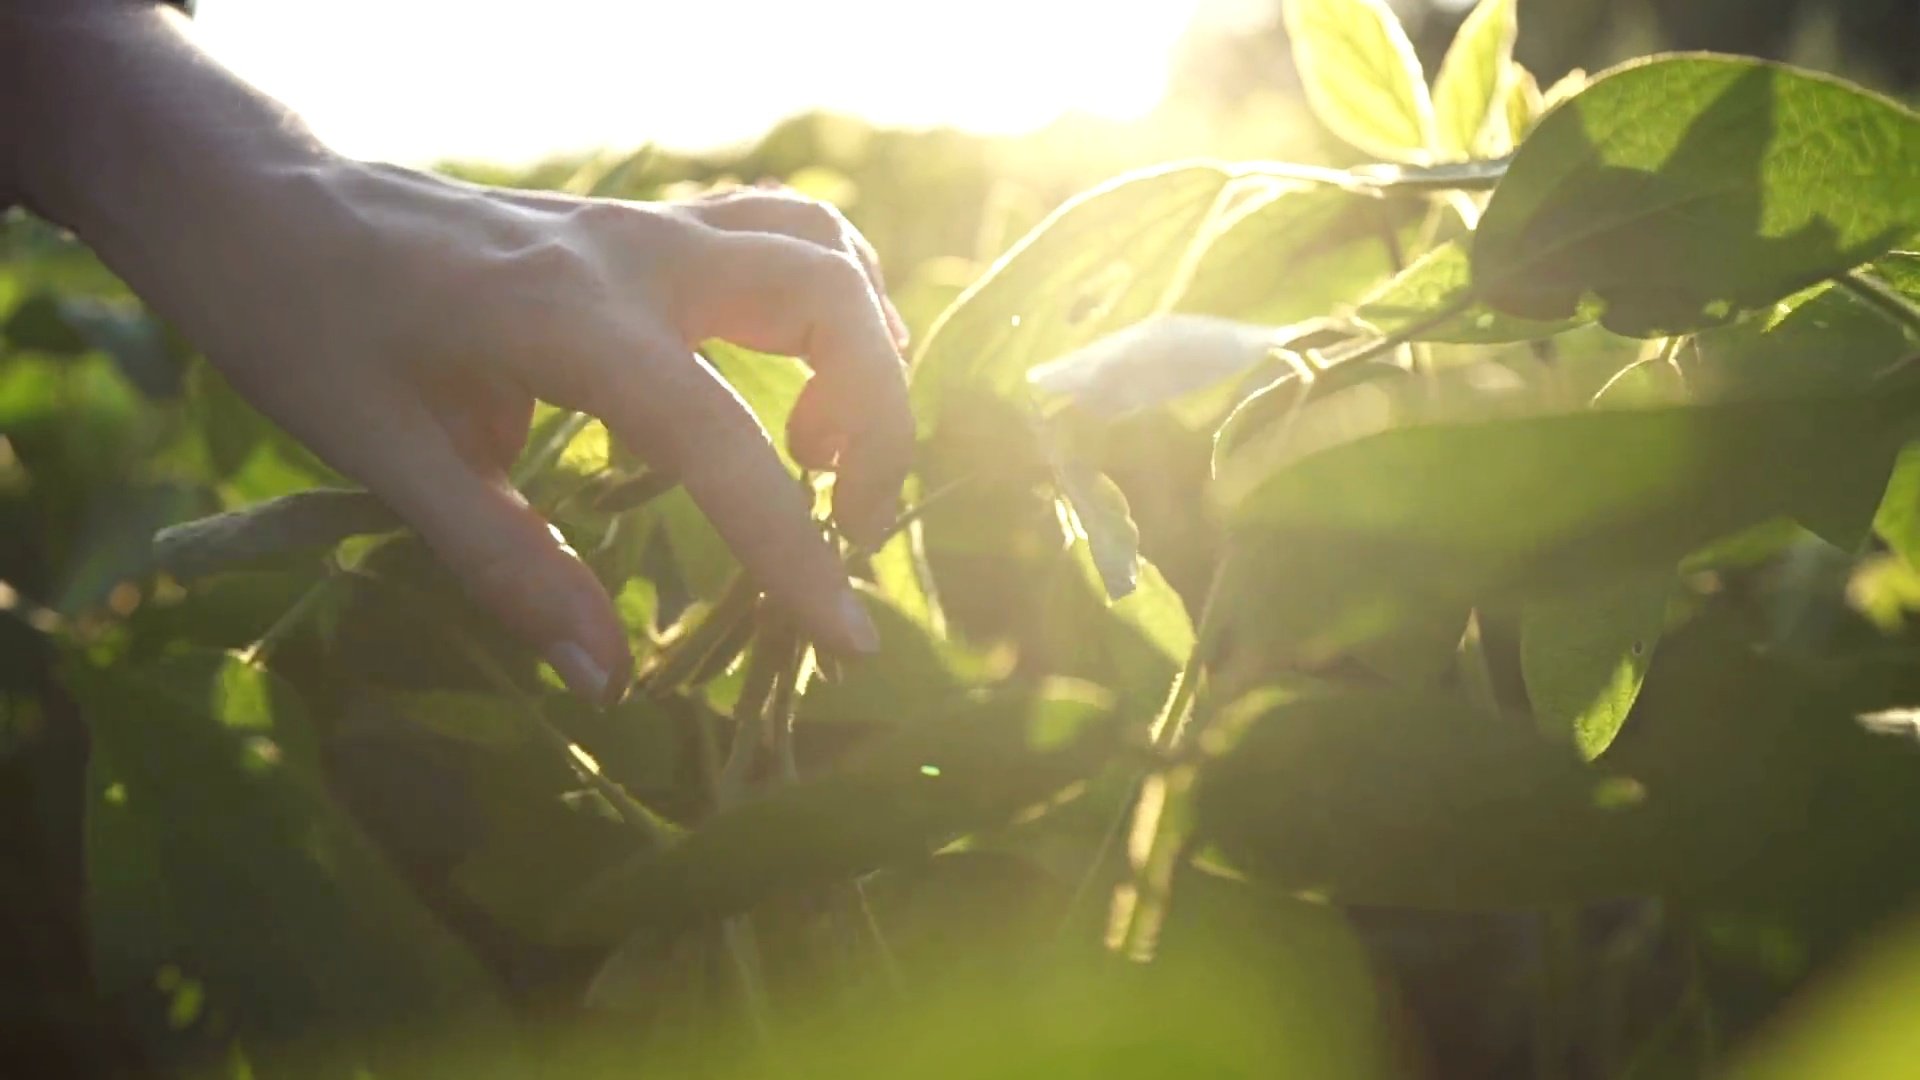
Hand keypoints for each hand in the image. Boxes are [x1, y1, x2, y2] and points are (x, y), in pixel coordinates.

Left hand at [194, 163, 910, 700]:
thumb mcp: (383, 455)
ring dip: (859, 347)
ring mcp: (642, 227)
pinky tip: (781, 379)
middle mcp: (632, 256)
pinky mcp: (638, 227)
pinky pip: (775, 236)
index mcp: (569, 320)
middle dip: (878, 416)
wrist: (253, 197)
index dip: (796, 551)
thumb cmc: (299, 320)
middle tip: (848, 514)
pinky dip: (818, 302)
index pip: (722, 444)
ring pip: (818, 249)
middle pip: (827, 298)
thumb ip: (506, 564)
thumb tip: (604, 677)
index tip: (853, 642)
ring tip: (822, 445)